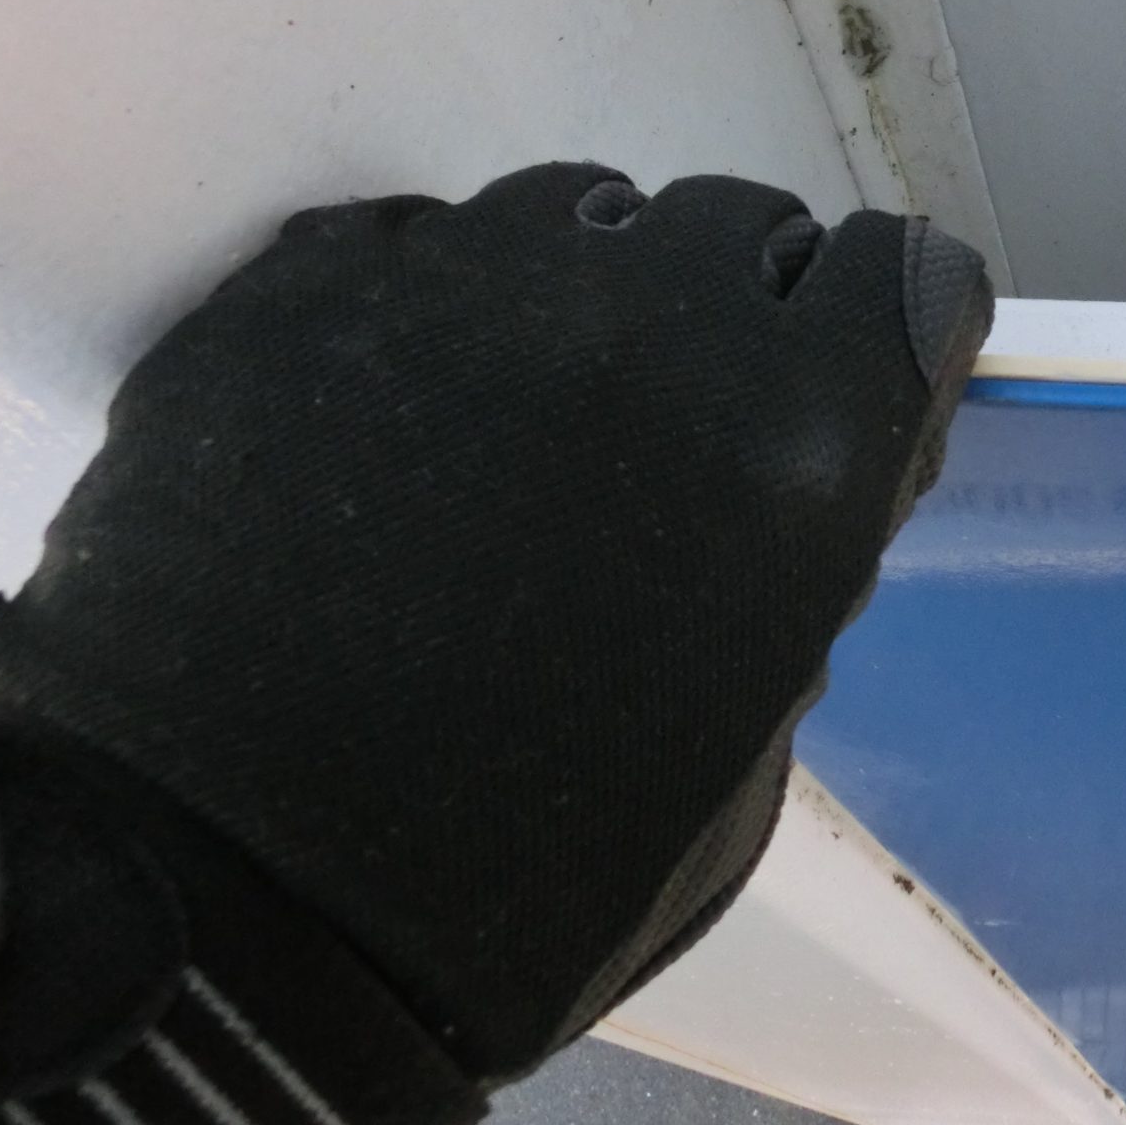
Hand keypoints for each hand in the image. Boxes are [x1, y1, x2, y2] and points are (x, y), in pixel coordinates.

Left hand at [0, 163, 989, 1086]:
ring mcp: (468, 282)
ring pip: (575, 210)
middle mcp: (652, 322)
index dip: (874, 330)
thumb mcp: (743, 750)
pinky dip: (432, 313)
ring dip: (582, 297)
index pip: (908, 273)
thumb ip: (787, 576)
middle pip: (743, 225)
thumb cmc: (520, 888)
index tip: (837, 382)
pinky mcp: (303, 285)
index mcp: (797, 444)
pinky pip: (416, 242)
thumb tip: (759, 491)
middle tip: (666, 430)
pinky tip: (387, 431)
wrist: (218, 914)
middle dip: (732, 310)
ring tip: (512, 427)